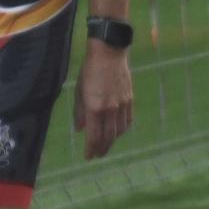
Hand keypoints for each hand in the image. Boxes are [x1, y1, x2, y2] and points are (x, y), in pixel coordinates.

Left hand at [73, 41, 133, 159]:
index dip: (90, 149)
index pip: (93, 136)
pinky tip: (118, 131)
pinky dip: (122, 130)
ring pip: (119, 131)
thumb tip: (79, 129)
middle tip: (97, 155)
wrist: (109, 52)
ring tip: (106, 145)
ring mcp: (122, 105)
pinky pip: (127, 121)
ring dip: (112, 141)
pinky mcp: (130, 100)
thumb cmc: (89, 70)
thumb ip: (79, 112)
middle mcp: (109, 110)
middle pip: (107, 137)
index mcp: (94, 108)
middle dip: (101, 149)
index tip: (88, 157)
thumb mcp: (79, 90)